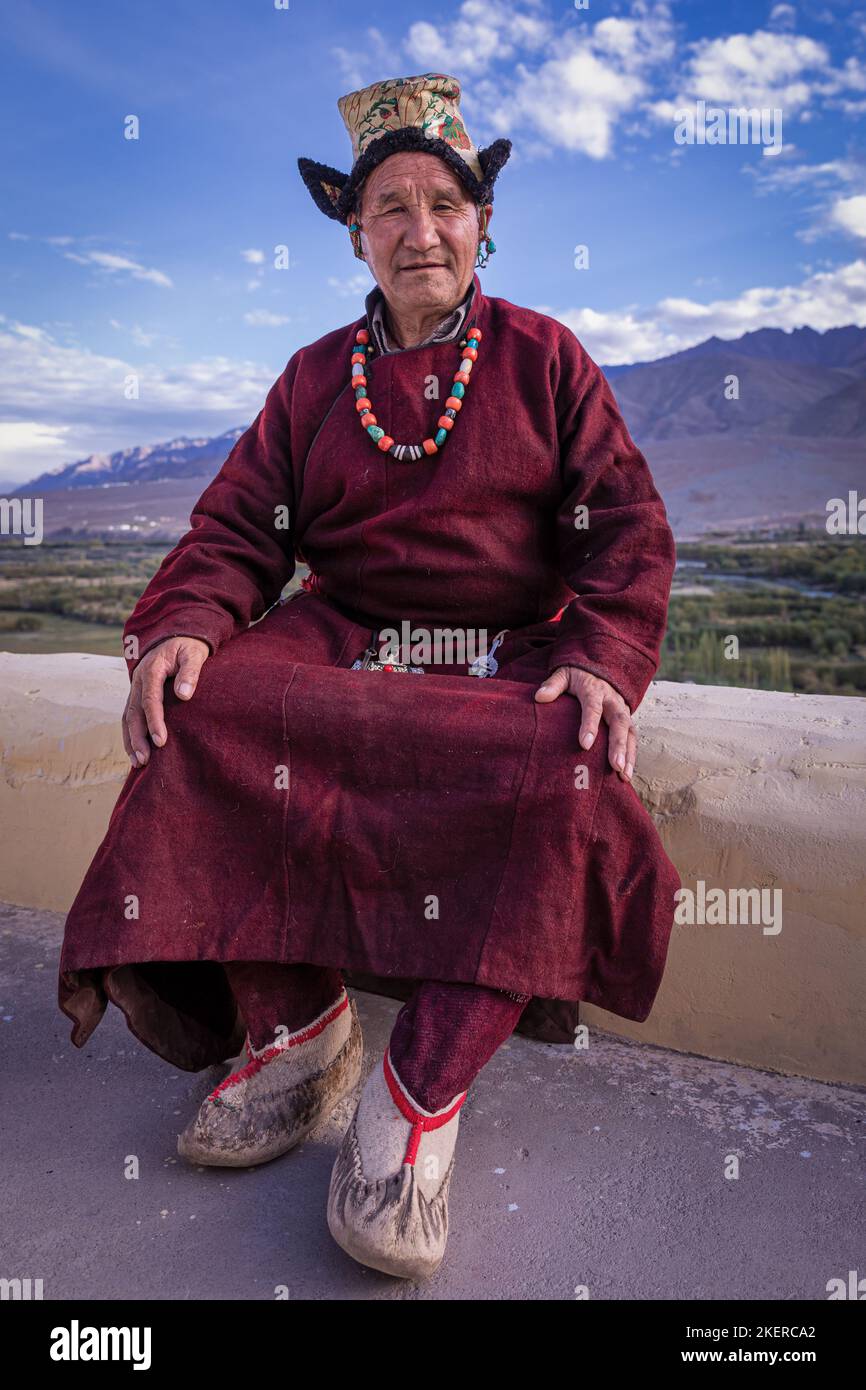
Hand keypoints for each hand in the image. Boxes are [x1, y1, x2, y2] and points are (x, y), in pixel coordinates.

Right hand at [122, 636, 209, 766]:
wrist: (177, 636)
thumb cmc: (189, 647)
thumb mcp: (194, 654)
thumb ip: (190, 672)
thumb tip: (184, 694)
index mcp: (152, 670)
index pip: (150, 700)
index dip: (154, 721)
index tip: (161, 741)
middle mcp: (139, 680)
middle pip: (133, 712)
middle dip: (137, 738)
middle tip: (144, 760)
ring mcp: (136, 688)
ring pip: (127, 716)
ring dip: (131, 740)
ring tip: (138, 762)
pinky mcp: (138, 694)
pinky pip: (130, 716)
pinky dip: (131, 734)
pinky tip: (136, 751)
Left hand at [534, 665, 635, 781]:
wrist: (599, 669)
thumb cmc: (577, 675)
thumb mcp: (563, 674)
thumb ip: (553, 685)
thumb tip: (539, 697)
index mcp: (594, 690)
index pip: (593, 708)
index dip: (589, 725)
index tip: (584, 745)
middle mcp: (612, 700)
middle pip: (618, 722)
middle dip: (618, 745)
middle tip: (615, 766)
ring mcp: (622, 710)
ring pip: (629, 732)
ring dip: (628, 754)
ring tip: (624, 775)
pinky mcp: (627, 719)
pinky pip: (632, 737)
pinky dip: (632, 755)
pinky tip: (626, 774)